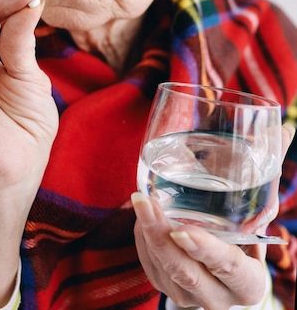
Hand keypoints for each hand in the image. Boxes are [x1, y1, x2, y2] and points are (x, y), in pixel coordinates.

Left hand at [132, 123, 294, 309]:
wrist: (226, 270)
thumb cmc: (247, 232)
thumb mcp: (259, 208)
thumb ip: (269, 170)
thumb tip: (286, 129)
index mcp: (247, 282)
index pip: (229, 266)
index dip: (206, 249)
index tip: (182, 229)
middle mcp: (217, 296)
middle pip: (185, 271)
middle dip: (161, 236)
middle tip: (145, 201)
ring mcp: (187, 296)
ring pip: (161, 267)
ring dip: (146, 231)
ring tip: (139, 198)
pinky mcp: (164, 288)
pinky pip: (148, 265)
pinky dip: (142, 238)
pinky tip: (142, 213)